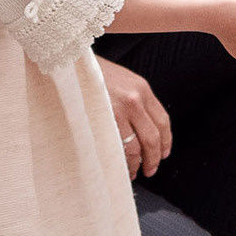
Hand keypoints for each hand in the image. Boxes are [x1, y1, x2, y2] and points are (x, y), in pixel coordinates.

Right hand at [97, 56, 173, 177]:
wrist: (70, 63)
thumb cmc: (93, 74)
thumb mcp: (122, 81)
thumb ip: (135, 100)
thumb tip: (142, 128)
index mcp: (142, 89)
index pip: (162, 120)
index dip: (165, 141)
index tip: (164, 153)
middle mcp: (134, 99)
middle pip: (152, 137)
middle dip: (153, 159)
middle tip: (150, 170)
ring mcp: (118, 110)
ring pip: (134, 147)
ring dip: (135, 164)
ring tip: (132, 172)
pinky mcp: (101, 119)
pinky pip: (116, 148)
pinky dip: (119, 161)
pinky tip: (117, 167)